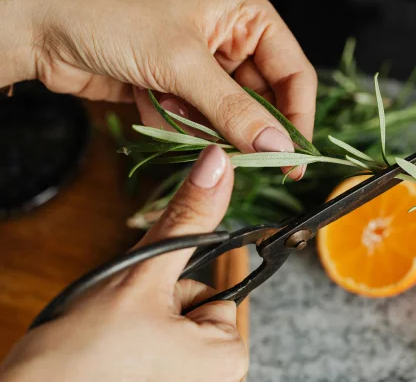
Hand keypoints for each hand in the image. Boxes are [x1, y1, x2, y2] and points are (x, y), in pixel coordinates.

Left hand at [0, 0, 316, 176]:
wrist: (42, 22)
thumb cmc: (114, 14)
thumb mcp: (183, 63)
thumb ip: (235, 111)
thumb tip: (278, 146)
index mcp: (247, 15)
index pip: (293, 74)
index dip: (296, 118)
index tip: (292, 159)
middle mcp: (231, 38)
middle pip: (261, 101)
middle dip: (238, 126)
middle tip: (232, 153)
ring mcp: (201, 64)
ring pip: (225, 117)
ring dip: (198, 123)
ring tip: (165, 101)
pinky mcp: (175, 86)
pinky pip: (195, 121)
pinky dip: (174, 122)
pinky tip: (147, 100)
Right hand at [0, 145, 247, 381]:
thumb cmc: (78, 358)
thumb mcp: (141, 275)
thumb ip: (186, 218)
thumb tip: (218, 163)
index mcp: (228, 357)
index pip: (214, 292)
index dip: (172, 288)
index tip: (141, 305)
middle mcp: (217, 380)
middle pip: (191, 310)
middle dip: (154, 308)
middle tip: (119, 327)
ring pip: (167, 329)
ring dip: (137, 327)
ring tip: (108, 347)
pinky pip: (151, 354)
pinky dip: (128, 350)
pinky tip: (105, 362)